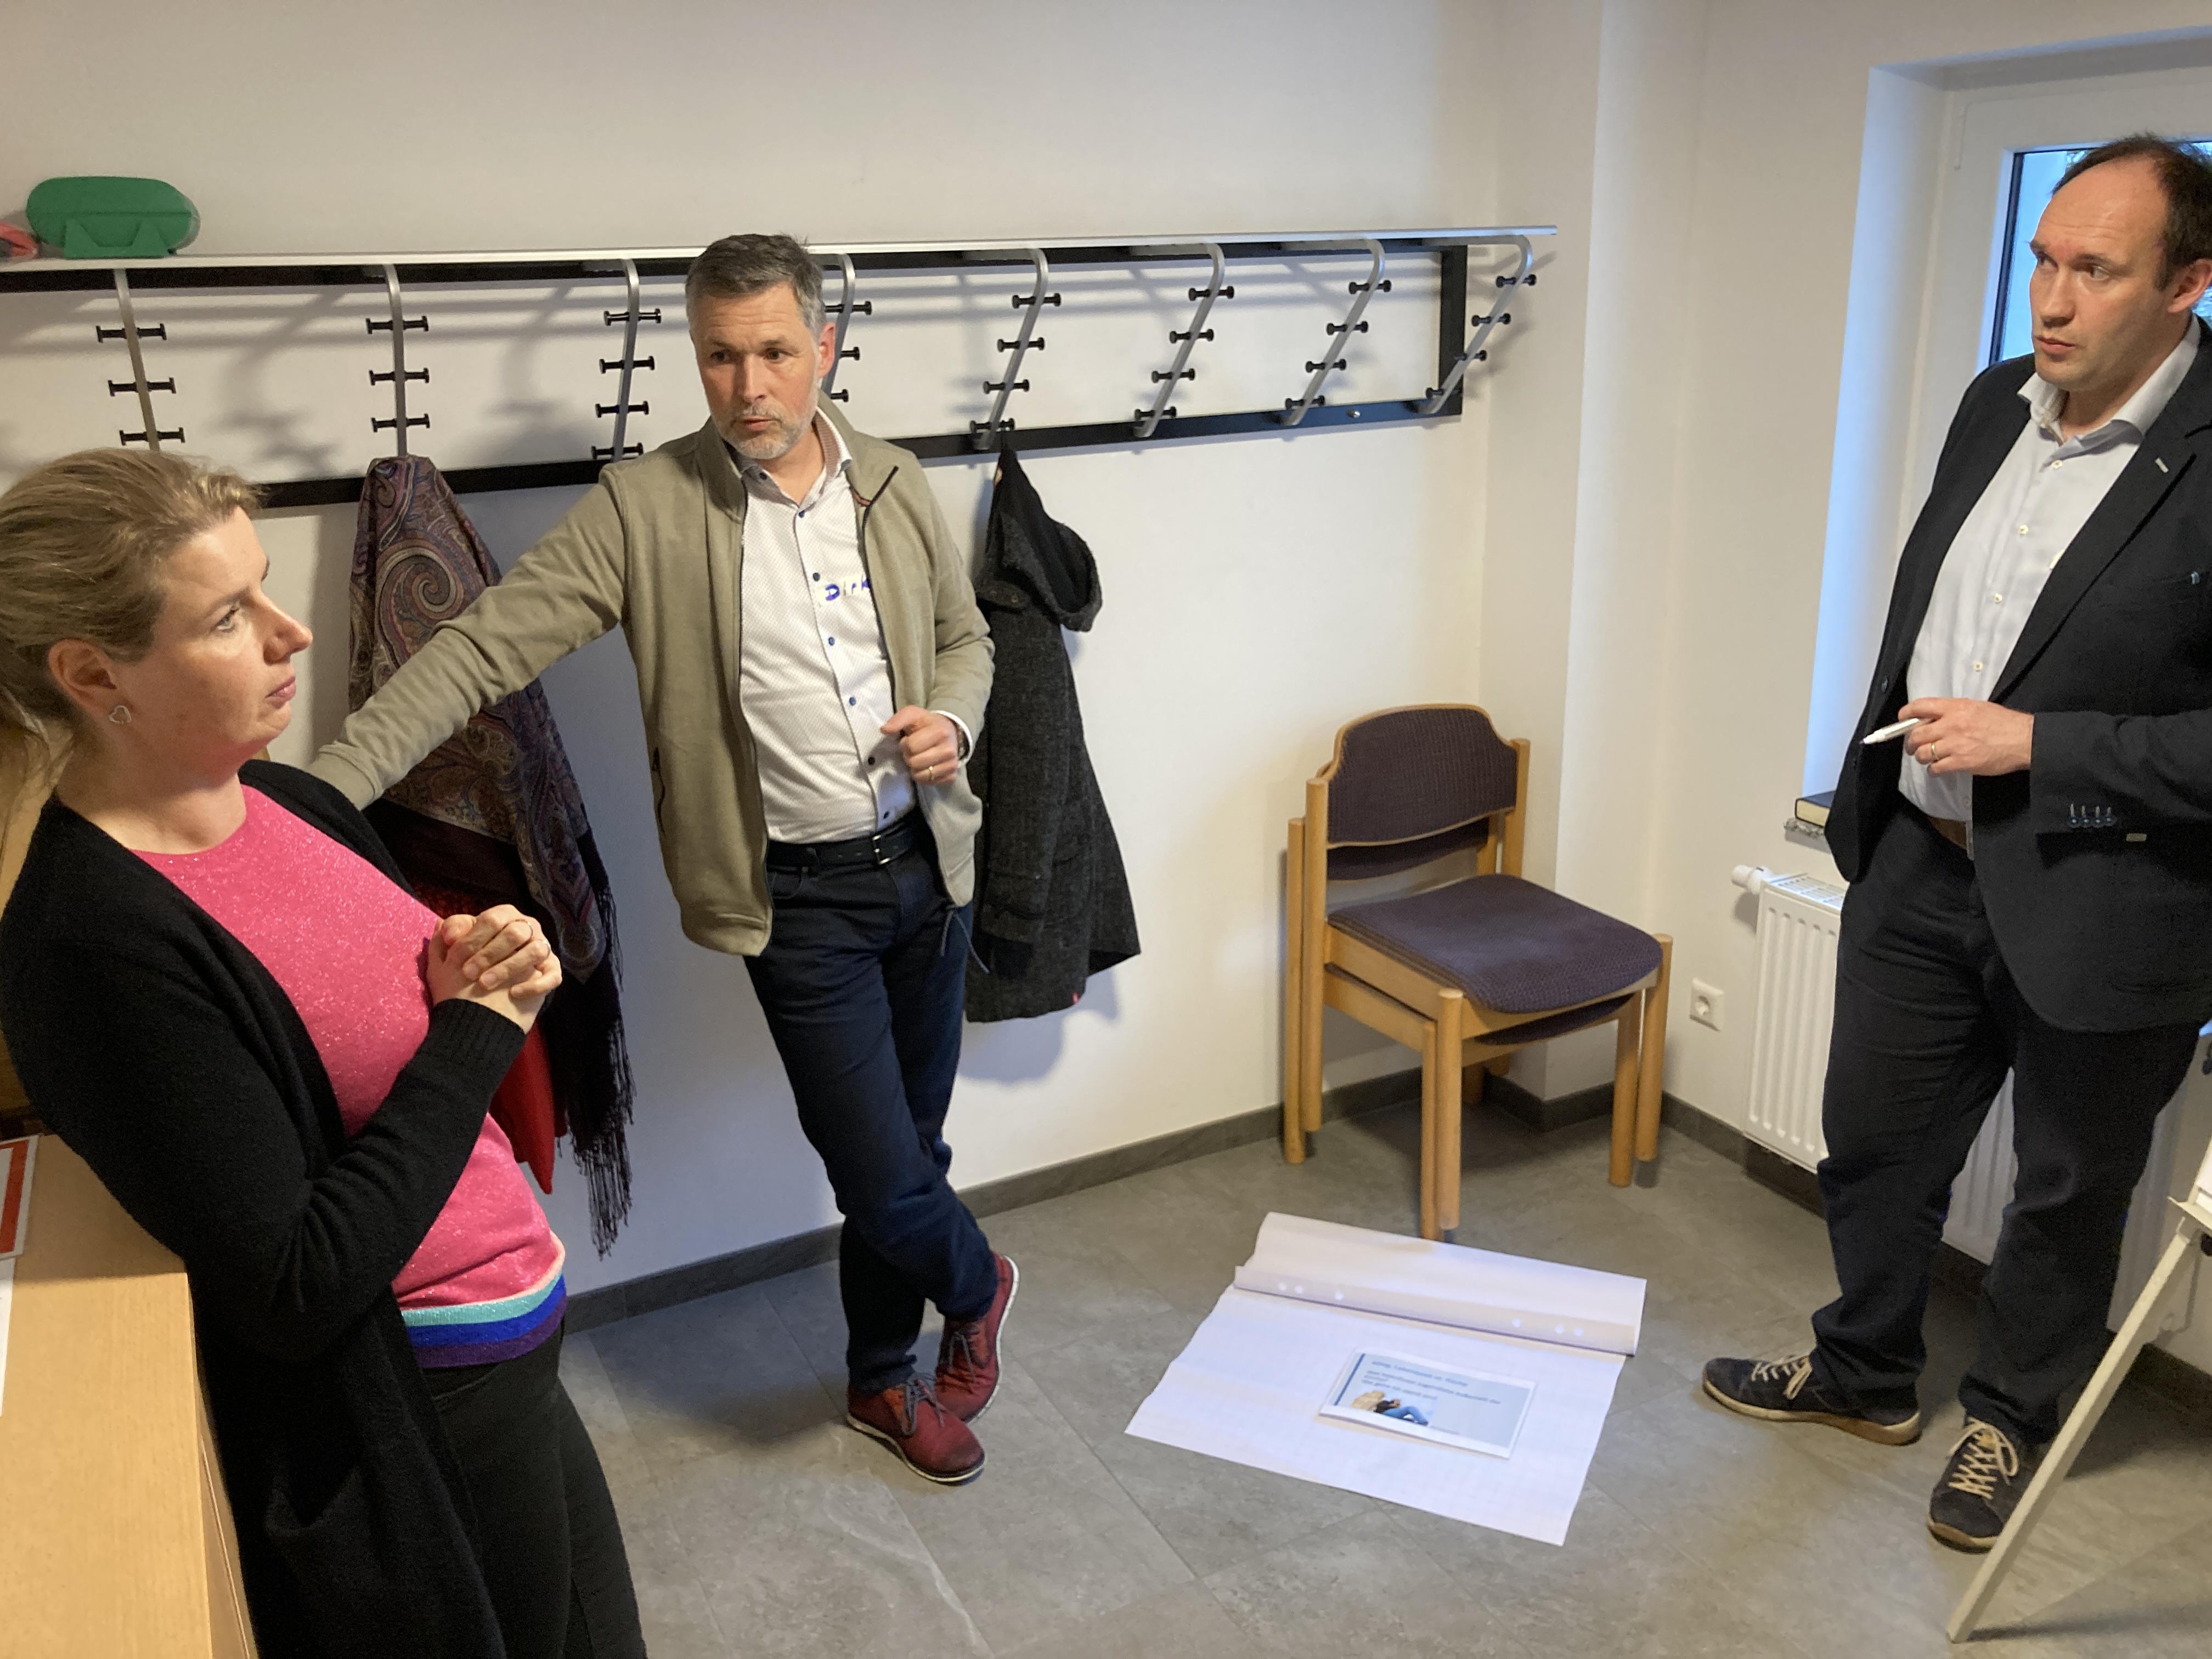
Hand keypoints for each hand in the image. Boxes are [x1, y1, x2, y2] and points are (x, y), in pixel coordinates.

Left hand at [426, 912, 561, 1033]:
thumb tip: (441, 924)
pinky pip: (552, 975)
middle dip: (489, 954)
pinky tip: (514, 994)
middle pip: (515, 933)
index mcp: (503, 917)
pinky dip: (534, 985)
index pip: (492, 919)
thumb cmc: (463, 976)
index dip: (473, 938)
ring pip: (535, 950)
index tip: (456, 959)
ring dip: (508, 967)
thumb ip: (446, 936)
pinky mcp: (550, 973)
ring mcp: (542, 950)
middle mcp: (527, 929)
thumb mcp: (447, 955)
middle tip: (469, 974)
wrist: (476, 1013)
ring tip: (486, 985)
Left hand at [883, 706, 959, 786]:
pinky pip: (930, 783)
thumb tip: (884, 730)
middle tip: (914, 750)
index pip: (911, 747)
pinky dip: (923, 777)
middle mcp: (949, 750)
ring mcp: (952, 765)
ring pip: (921, 775)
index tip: (909, 740)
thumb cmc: (927, 724)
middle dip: (909, 757)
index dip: (905, 744)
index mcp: (940, 732)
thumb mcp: (912, 714)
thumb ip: (897, 720)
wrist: (949, 731)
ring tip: (919, 758)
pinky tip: (926, 766)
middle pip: (915, 763)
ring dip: (914, 768)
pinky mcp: (952, 776)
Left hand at [1897, 698, 2033, 776]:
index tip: (1902, 720)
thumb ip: (1953, 711)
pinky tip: (1938, 769)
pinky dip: (1933, 770)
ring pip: (1923, 753)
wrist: (2025, 739)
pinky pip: (1935, 768)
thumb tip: (1932, 719)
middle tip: (1913, 746)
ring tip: (1928, 757)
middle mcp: (1951, 724)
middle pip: (1916, 734)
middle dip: (1910, 742)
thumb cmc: (2004, 723)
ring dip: (1921, 757)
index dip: (1906, 714)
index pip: (1920, 706)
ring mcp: (1955, 744)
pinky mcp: (1961, 762)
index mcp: (1955, 707)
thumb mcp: (1977, 707)